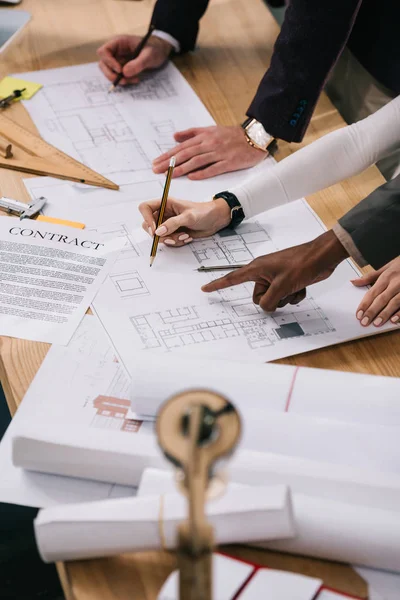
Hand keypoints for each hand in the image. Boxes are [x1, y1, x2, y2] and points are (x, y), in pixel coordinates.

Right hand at [97, 35, 171, 84]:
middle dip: (111, 74)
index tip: (120, 70)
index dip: (109, 62)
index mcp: (119, 42)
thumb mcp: (150, 55)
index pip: (104, 51)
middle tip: (124, 80)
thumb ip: (138, 63)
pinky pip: (117, 76)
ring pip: (109, 72)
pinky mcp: (122, 68)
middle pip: (103, 63)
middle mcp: (115, 51)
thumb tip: (124, 73)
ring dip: (118, 79)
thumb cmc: (155, 49)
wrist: (160, 52)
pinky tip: (135, 79)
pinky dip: (124, 80)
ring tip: (133, 80)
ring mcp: (118, 60)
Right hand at [139, 197, 230, 245]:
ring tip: (185, 236)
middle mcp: (164, 214)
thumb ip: (173, 224)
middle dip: (159, 235)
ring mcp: (168, 224)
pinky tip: (187, 237)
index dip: (146, 219)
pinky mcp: (173, 233)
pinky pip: (168, 241)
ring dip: (171, 239)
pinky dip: (176, 242)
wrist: (215, 220)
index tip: (155, 230)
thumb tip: (158, 232)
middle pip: (148, 226)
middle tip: (171, 238)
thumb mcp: (189, 216)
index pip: (145, 208)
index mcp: (165, 204)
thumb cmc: (204, 212)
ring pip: (158, 236)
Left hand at [152, 125, 265, 179]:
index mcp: (204, 136)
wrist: (254, 137)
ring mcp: (219, 153)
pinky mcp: (229, 162)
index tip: (156, 162)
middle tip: (157, 169)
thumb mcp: (211, 129)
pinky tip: (191, 177)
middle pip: (186, 154)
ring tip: (170, 175)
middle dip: (170, 162)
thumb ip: (192, 133)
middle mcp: (209, 144)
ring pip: (197, 161)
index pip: (182, 147)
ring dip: (182, 168)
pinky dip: (202, 173)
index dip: (168, 155)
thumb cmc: (232, 135)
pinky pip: (213, 168)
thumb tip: (175, 137)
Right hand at [202, 231, 347, 310]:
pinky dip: (293, 295)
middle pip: (258, 297)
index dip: (218, 285)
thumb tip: (266, 308)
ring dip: (285, 298)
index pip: (232, 278)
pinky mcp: (287, 281)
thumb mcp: (282, 286)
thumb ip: (269, 301)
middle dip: (272, 299)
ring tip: (295, 287)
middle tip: (283, 290)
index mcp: (257, 269)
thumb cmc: (302, 264)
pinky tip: (302, 287)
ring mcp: (276, 277)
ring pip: (273, 299)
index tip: (205, 288)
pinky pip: (284, 296)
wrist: (323, 257)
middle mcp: (264, 273)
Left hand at [352, 257, 399, 326]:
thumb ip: (370, 277)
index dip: (365, 304)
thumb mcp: (386, 267)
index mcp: (387, 277)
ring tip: (377, 323)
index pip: (372, 292)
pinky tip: (395, 320)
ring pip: (394, 302)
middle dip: (372, 311)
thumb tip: (353, 281)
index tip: (358, 314)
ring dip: (385, 314)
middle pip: (382, 299)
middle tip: (364, 322)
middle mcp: (395, 283)